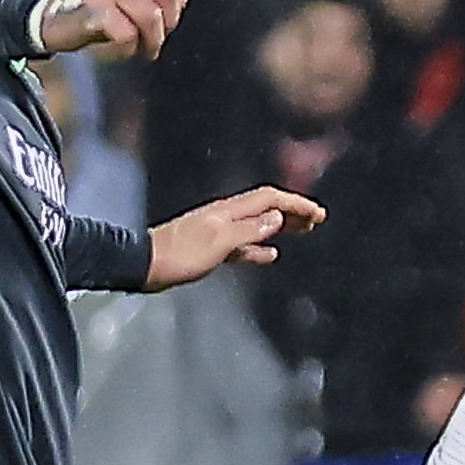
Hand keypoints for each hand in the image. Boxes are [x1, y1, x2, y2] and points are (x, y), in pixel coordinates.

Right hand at [36, 0, 191, 58]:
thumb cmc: (89, 7)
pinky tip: (119, 49)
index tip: (166, 19)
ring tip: (143, 49)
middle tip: (155, 38)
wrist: (46, 18)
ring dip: (151, 40)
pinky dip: (127, 49)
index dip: (179, 3)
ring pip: (151, 15)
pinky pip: (128, 34)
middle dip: (169, 23)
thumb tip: (179, 4)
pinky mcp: (94, 8)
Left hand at [146, 186, 323, 287]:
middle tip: (316, 221)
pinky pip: (244, 245)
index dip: (296, 204)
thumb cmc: (181, 254)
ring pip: (257, 225)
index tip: (318, 214)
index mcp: (228, 211)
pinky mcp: (211, 248)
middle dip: (292, 212)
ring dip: (281, 227)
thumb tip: (277, 218)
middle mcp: (225, 216)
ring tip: (301, 232)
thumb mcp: (220, 241)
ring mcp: (218, 232)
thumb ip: (250, 230)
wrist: (146, 265)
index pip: (269, 199)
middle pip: (265, 208)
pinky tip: (270, 255)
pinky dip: (260, 247)